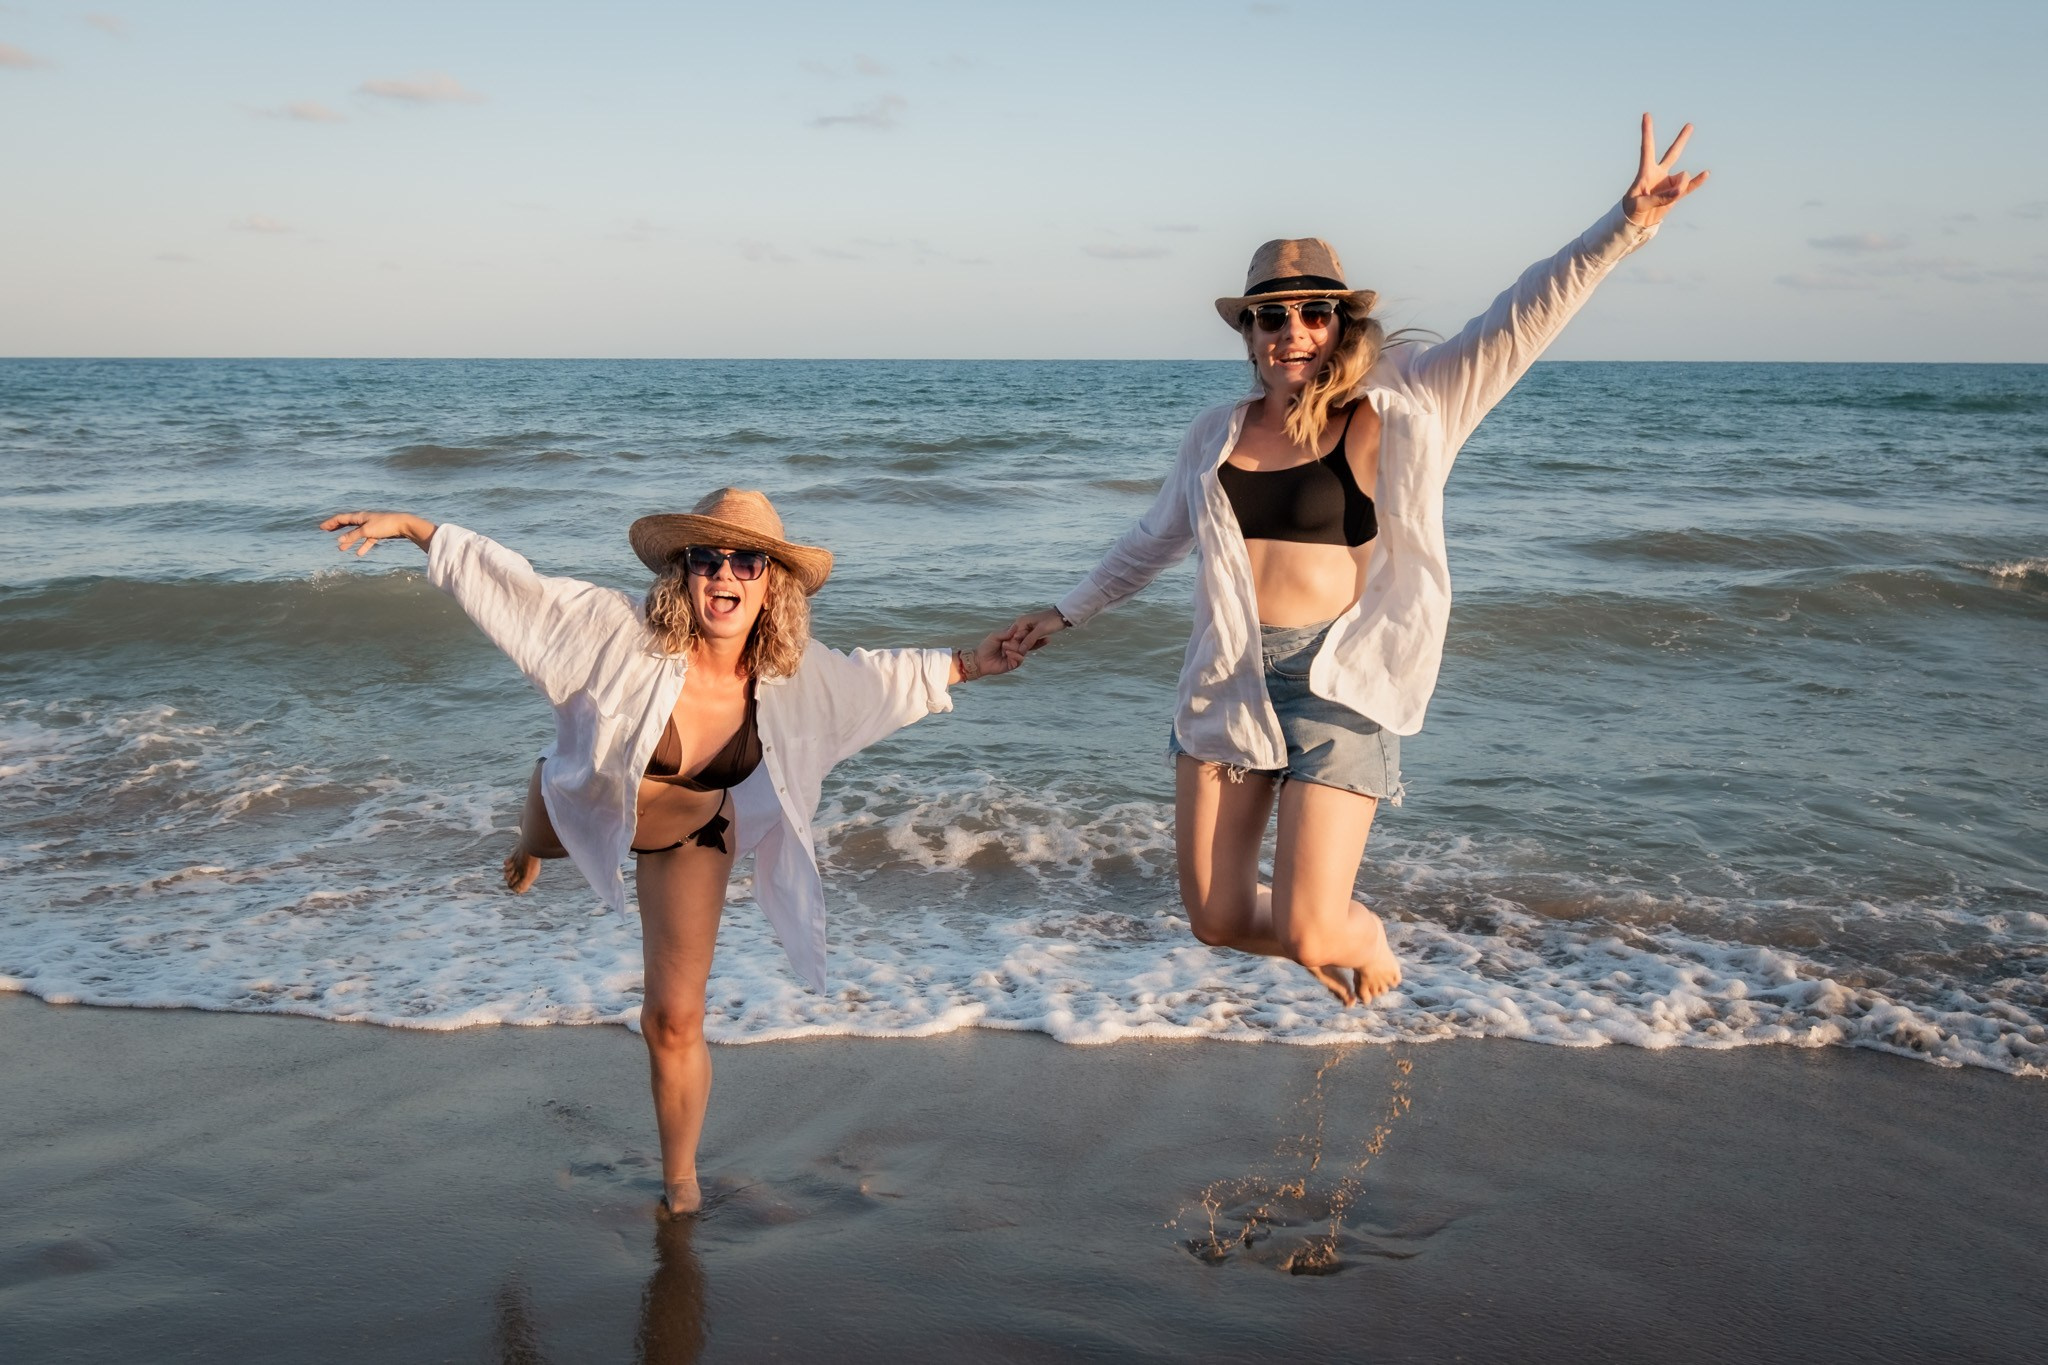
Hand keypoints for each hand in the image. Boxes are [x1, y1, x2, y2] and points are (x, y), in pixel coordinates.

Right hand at [321, 510, 436, 556]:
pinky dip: (362, 546)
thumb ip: (353, 536)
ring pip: (356, 534)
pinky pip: (367, 540)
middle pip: (347, 524)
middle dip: (337, 528)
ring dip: (348, 541)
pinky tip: (359, 554)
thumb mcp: (366, 531)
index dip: (330, 523)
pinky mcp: (378, 533)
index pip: (341, 518)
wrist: (404, 525)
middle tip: (326, 531)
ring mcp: (371, 526)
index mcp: (359, 516)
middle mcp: (364, 520)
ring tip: (341, 549)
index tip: (321, 527)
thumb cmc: (385, 525)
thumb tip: (339, 541)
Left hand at [956, 624, 1031, 682]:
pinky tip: (1007, 653)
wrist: (980, 660)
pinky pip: (1020, 659)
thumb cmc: (986, 647)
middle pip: (1023, 643)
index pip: (1021, 635)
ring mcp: (1014, 656)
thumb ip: (1006, 632)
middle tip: (1005, 642)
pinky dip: (1015, 655)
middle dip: (1016, 641)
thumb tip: (1016, 625)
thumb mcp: (995, 636)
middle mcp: (1014, 647)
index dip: (1020, 633)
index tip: (1015, 633)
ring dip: (1015, 648)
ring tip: (1005, 648)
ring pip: (1023, 651)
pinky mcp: (1013, 664)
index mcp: (1011, 639)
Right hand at [1009, 606, 1068, 652]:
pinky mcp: (1032, 632)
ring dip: (1032, 645)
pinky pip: (1030, 641)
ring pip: (1024, 642)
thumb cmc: (1052, 621)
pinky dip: (1036, 643)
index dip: (1015, 646)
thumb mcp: (1041, 630)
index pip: (1013, 637)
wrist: (1062, 616)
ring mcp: (1026, 629)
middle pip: (1018, 641)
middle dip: (1025, 647)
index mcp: (1020, 622)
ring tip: (1045, 641)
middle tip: (1035, 648)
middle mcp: (1021, 625)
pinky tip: (1045, 640)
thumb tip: (1020, 651)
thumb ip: (1030, 640)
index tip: (1021, 654)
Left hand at [1623, 113, 1708, 228]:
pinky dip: (1697, 182)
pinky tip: (1706, 174)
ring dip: (1678, 189)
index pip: (1647, 148)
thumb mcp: (1640, 204)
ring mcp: (1669, 183)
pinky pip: (1689, 186)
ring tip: (1666, 200)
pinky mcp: (1675, 194)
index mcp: (1645, 171)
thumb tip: (1679, 190)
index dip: (1647, 132)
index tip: (1646, 114)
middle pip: (1672, 153)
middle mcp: (1659, 174)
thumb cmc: (1631, 210)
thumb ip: (1660, 197)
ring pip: (1681, 179)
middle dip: (1681, 140)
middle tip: (1690, 125)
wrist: (1637, 222)